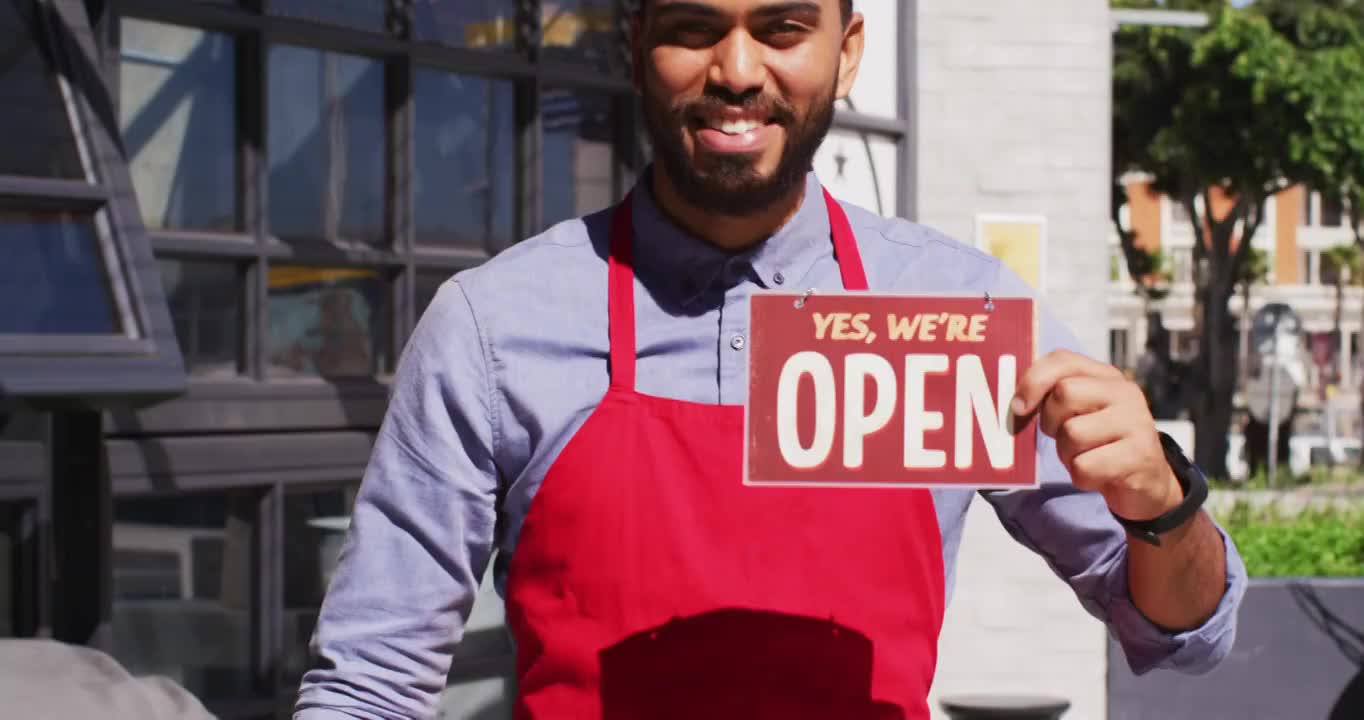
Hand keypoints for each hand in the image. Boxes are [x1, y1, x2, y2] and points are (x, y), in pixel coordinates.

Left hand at [1011, 350, 1182, 520]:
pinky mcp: (1140, 456)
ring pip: (1072, 434)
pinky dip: (1082, 477)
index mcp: (1107, 377)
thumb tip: (1015, 404)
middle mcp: (1125, 393)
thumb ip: (1051, 398)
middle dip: (1051, 422)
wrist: (1146, 483)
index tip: (1020, 407)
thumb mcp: (1077, 414)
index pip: (1063, 360)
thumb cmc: (1100, 445)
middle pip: (1065, 393)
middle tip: (1064, 437)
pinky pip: (1085, 467)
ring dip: (1067, 454)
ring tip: (1086, 457)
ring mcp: (1136, 423)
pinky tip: (1098, 475)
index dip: (1033, 381)